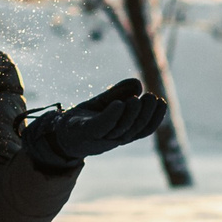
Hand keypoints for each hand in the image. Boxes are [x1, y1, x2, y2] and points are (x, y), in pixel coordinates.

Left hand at [23, 77, 167, 170]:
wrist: (59, 133)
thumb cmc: (85, 118)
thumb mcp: (104, 102)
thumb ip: (119, 92)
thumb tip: (138, 84)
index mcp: (122, 132)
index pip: (144, 129)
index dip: (155, 118)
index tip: (162, 102)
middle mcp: (114, 138)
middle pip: (135, 129)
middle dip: (146, 114)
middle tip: (152, 97)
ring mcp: (100, 138)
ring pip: (121, 129)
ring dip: (131, 114)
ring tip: (137, 99)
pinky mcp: (85, 133)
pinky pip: (101, 126)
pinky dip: (111, 115)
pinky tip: (118, 103)